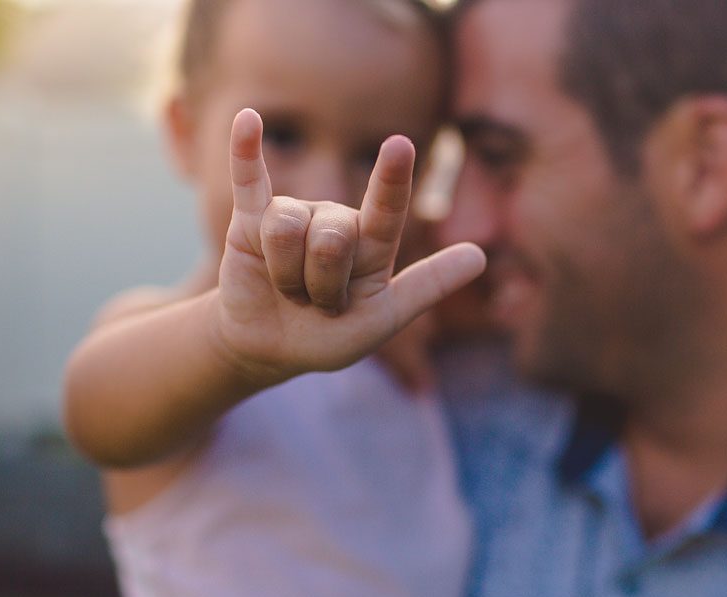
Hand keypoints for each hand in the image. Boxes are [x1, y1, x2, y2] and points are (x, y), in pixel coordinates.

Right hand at [211, 109, 485, 386]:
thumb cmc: (329, 336)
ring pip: (287, 230)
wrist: (270, 349)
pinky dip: (246, 150)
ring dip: (287, 276)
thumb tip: (480, 257)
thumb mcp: (383, 321)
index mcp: (373, 243)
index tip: (400, 145)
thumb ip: (426, 287)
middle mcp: (337, 219)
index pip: (387, 209)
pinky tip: (247, 119)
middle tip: (318, 303)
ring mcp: (296, 214)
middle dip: (322, 285)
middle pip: (332, 237)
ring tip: (288, 290)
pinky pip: (250, 180)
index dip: (392, 180)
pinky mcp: (251, 218)